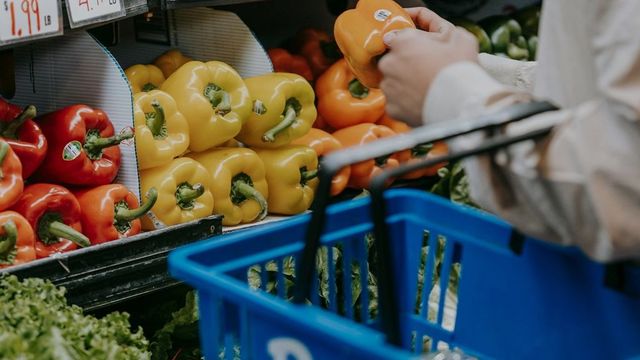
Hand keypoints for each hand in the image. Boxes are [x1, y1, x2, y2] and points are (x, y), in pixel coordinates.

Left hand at [379, 7, 477, 125]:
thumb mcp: (460, 38)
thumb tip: (439, 33)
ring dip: (405, 84)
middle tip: (426, 72)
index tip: (421, 52)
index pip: (398, 38)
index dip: (412, 45)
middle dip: (407, 65)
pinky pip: (396, 102)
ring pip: (393, 82)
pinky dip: (406, 103)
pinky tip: (421, 101)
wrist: (460, 105)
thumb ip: (442, 30)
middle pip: (394, 61)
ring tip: (425, 88)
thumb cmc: (460, 71)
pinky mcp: (392, 107)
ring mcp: (389, 87)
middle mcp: (390, 64)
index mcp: (403, 43)